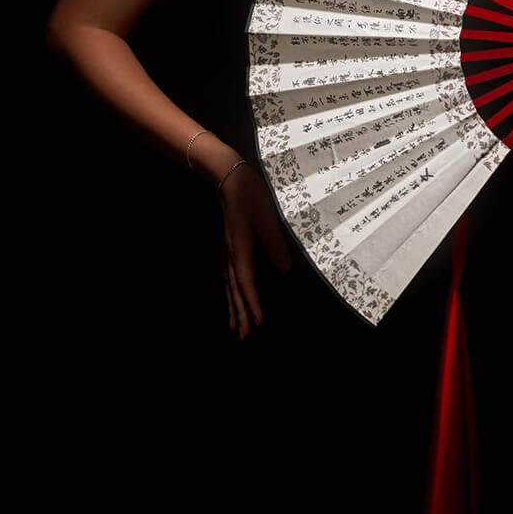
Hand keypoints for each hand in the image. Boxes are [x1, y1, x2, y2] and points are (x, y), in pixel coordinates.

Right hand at [219, 161, 292, 339]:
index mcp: (241, 250)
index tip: (257, 325)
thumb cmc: (249, 195)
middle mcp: (232, 254)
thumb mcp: (266, 218)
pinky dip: (230, 290)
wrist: (228, 176)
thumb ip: (275, 244)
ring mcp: (228, 249)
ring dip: (233, 306)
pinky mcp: (229, 244)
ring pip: (229, 284)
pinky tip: (231, 293)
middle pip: (234, 290)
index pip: (246, 284)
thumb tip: (284, 270)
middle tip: (242, 337)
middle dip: (239, 314)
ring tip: (233, 325)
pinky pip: (228, 275)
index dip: (252, 305)